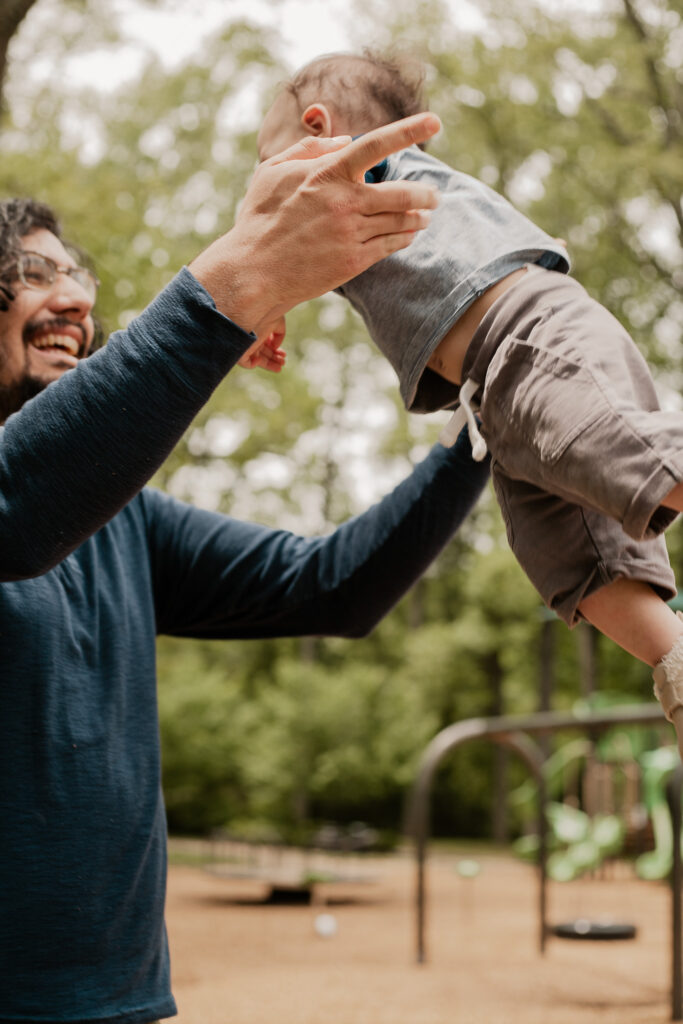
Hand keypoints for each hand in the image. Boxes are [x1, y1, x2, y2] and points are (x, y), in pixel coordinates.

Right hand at [189, 112, 440, 335]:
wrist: (253, 271)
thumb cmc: (259, 219)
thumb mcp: (272, 171)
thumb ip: (309, 149)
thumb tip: (344, 139)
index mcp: (327, 174)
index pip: (376, 145)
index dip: (409, 131)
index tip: (435, 122)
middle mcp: (345, 202)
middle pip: (403, 193)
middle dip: (426, 194)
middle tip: (434, 195)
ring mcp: (351, 233)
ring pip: (401, 222)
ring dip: (419, 217)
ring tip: (425, 215)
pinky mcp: (354, 262)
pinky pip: (391, 246)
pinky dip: (404, 238)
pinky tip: (408, 235)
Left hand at [238, 317, 286, 372]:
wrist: (253, 311)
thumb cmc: (266, 313)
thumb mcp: (277, 322)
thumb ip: (280, 334)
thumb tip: (275, 347)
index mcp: (258, 331)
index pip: (265, 344)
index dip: (275, 351)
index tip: (284, 354)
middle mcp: (252, 338)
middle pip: (262, 353)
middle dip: (273, 359)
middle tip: (283, 363)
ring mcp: (246, 344)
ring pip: (256, 359)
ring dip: (268, 365)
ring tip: (280, 368)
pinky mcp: (240, 349)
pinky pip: (245, 362)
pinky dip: (254, 364)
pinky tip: (260, 359)